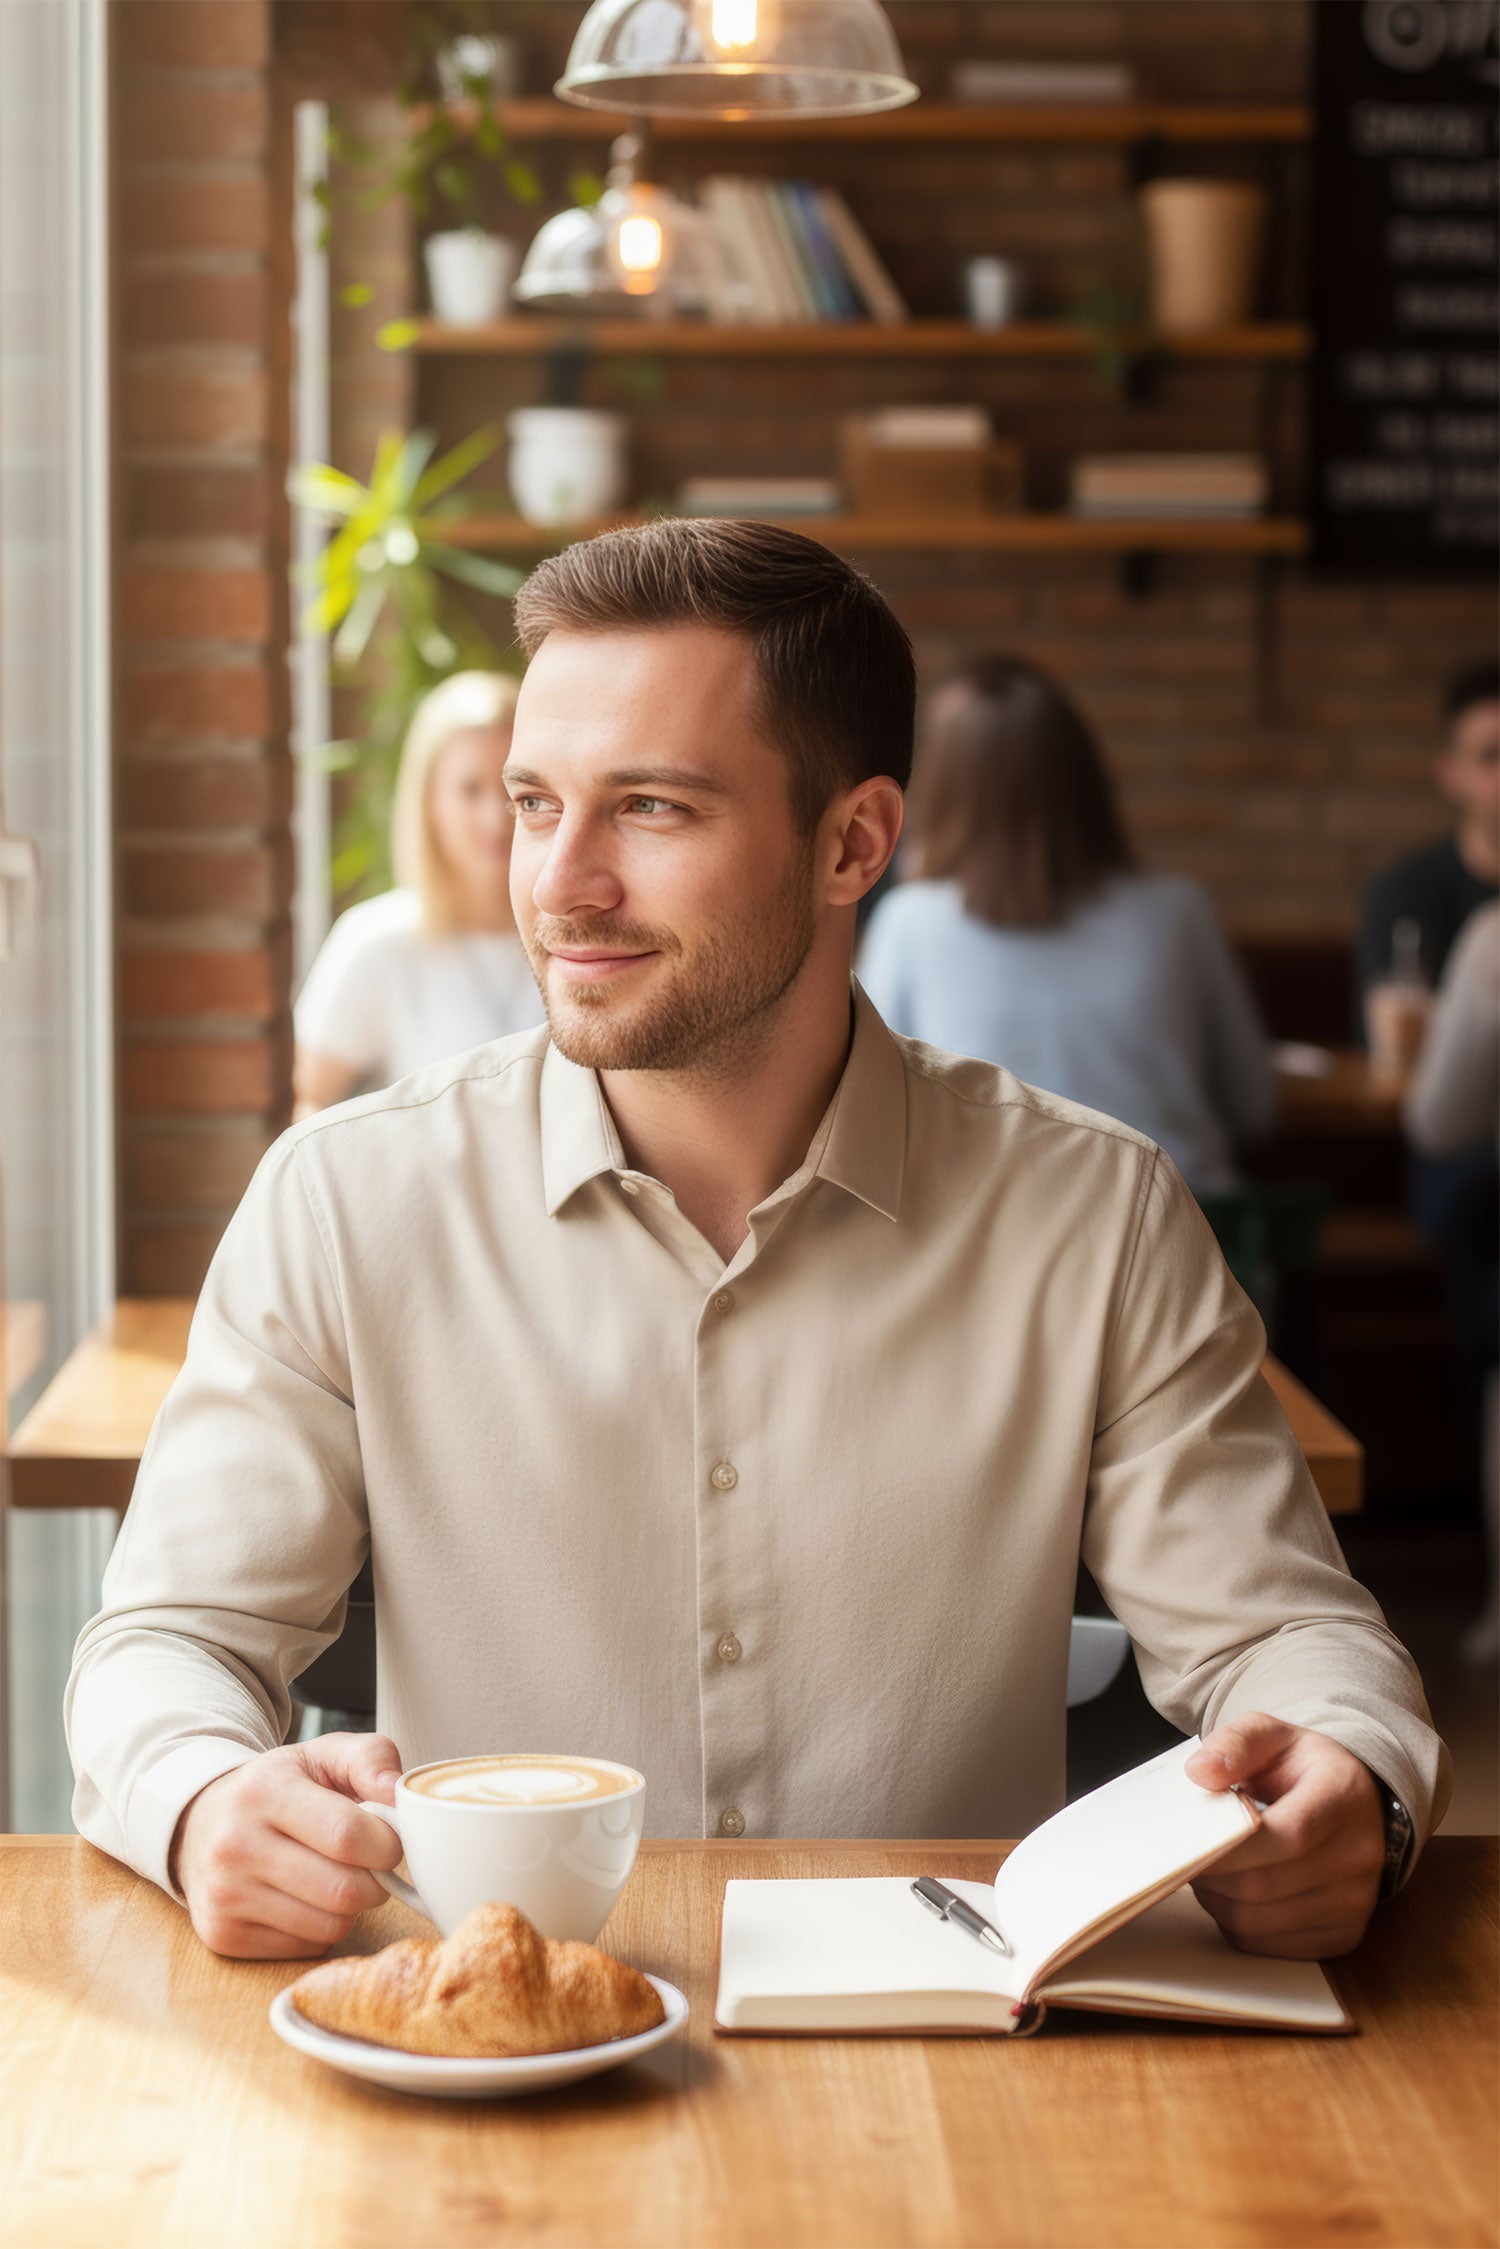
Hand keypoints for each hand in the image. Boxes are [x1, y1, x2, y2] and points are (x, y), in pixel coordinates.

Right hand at [170, 1732, 405, 1959]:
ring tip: (336, 1877)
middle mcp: (235, 1845)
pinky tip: (306, 1899)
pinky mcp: (223, 1936)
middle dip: (375, 1881)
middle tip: (369, 1864)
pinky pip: (306, 1948)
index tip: (389, 1839)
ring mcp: (224, 1895)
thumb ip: (372, 1759)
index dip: (387, 1843)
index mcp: (264, 1791)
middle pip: (343, 1890)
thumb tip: (399, 1792)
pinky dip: (320, 1928)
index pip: (347, 1835)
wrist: (202, 1823)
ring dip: (350, 1907)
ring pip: (330, 1926)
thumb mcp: (323, 1755)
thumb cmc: (278, 1788)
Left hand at [1185, 1713, 1385, 1959]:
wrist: (1352, 1802)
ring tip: (1209, 1870)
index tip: (1185, 1842)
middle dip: (1210, 1875)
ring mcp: (1356, 1902)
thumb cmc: (1301, 1769)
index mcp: (1344, 1796)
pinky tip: (1233, 1894)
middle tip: (1185, 1855)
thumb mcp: (1271, 1735)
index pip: (1287, 1835)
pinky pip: (1269, 1947)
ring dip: (1217, 1901)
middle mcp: (1360, 1855)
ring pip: (1259, 1922)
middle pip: (1264, 1885)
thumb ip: (1235, 1743)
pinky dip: (1236, 1925)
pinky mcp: (1343, 1936)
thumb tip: (1200, 1773)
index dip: (1228, 1847)